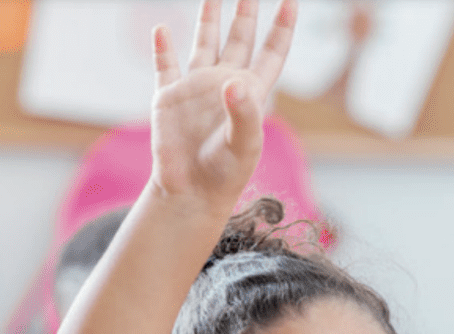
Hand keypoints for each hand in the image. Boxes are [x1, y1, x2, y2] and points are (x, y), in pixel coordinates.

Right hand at [149, 0, 296, 212]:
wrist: (190, 193)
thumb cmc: (225, 174)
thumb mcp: (244, 145)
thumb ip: (244, 113)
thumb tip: (233, 81)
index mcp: (251, 93)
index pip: (271, 52)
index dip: (282, 27)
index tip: (291, 0)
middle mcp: (225, 84)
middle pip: (240, 38)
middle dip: (246, 12)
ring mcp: (196, 88)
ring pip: (204, 43)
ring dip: (208, 19)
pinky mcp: (168, 98)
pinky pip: (165, 66)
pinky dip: (162, 47)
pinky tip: (162, 29)